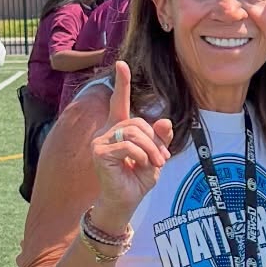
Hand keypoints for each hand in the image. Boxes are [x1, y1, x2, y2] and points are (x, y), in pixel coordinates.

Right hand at [89, 62, 173, 231]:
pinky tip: (143, 166)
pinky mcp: (99, 152)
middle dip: (155, 140)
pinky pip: (128, 145)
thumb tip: (165, 121)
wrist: (126, 202)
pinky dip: (142, 155)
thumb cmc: (137, 180)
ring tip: (156, 164)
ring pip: (134, 133)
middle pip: (137, 122)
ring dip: (151, 149)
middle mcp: (106, 132)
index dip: (121, 83)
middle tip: (162, 159)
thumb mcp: (154, 157)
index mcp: (119, 130)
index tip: (121, 64)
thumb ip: (159, 139)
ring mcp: (100, 141)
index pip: (119, 102)